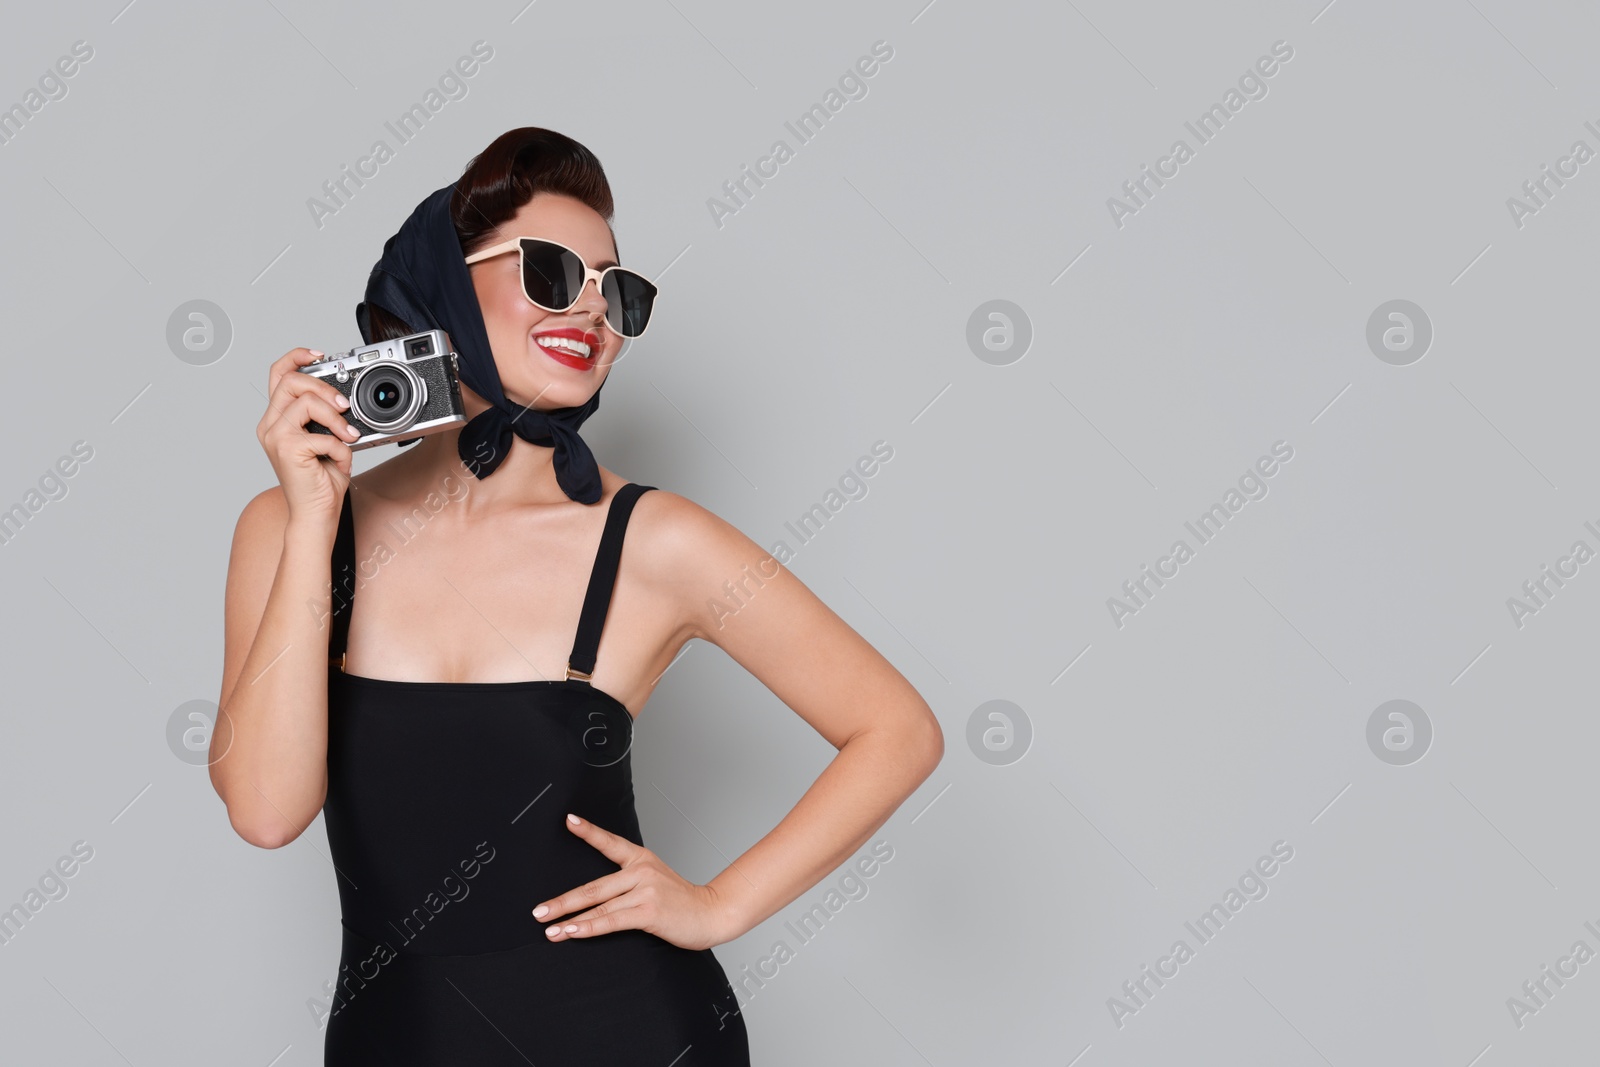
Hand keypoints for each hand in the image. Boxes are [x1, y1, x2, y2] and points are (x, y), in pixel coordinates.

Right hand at [256, 347, 362, 533]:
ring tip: (348, 435)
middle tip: (344, 405)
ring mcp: (275, 437)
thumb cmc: (322, 480)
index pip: (277, 375)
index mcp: (277, 419)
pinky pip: (321, 435)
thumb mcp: (327, 439)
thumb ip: (326, 417)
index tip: (320, 354)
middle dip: (323, 386)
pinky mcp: (287, 449)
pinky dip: (340, 447)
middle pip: (289, 380)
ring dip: (335, 418)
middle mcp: (270, 425)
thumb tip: (344, 397)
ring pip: (305, 402)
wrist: (317, 514)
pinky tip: (341, 461)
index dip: (296, 357)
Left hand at [533, 814, 736, 951]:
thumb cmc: (681, 902)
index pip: (610, 843)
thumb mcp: (655, 882)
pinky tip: (572, 932)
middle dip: (562, 902)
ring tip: (548, 928)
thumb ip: (628, 885)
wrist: (712, 914)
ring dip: (569, 920)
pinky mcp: (648, 911)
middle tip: (538, 911)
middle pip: (593, 887)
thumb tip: (594, 900)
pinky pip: (611, 921)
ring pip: (598, 906)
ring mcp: (645, 890)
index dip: (588, 832)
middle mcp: (641, 871)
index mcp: (641, 859)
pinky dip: (589, 928)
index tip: (568, 820)